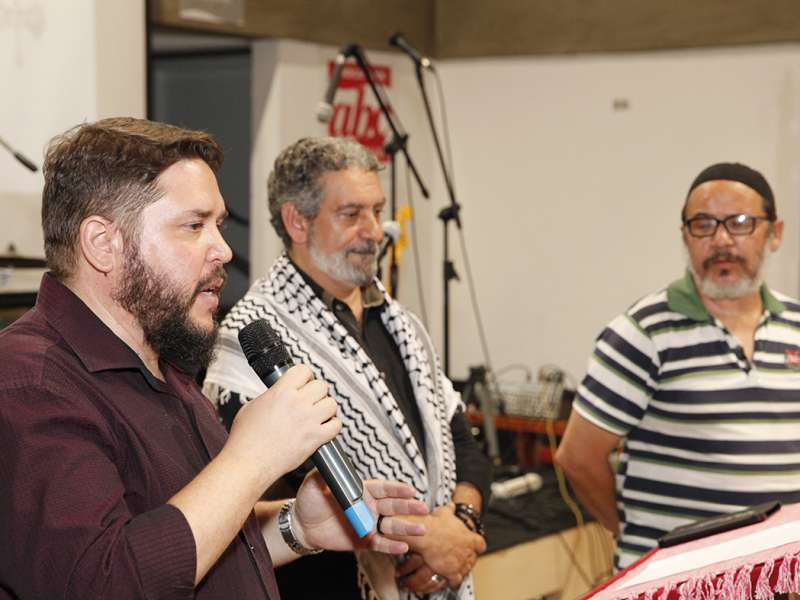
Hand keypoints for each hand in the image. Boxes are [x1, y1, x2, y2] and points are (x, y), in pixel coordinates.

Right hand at [225, 365, 338, 488]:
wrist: (248, 463)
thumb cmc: (245, 439)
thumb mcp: (252, 406)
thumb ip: (270, 396)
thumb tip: (278, 394)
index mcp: (281, 392)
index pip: (304, 371)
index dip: (304, 377)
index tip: (303, 384)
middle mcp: (297, 403)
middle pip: (321, 386)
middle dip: (315, 393)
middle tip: (309, 402)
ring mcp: (308, 420)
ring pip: (332, 404)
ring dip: (326, 409)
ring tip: (317, 415)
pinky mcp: (315, 438)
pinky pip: (336, 425)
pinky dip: (332, 426)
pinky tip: (322, 429)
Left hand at [293, 470, 428, 553]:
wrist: (302, 525)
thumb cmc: (310, 501)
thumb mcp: (314, 484)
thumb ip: (323, 474)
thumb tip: (327, 462)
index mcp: (362, 491)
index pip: (384, 489)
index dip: (397, 489)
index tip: (411, 490)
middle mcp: (369, 507)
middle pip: (393, 506)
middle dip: (409, 507)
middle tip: (423, 507)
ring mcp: (368, 524)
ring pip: (391, 526)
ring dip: (406, 527)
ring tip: (421, 529)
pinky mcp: (363, 541)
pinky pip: (380, 544)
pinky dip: (392, 546)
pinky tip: (403, 547)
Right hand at [390, 504, 485, 587]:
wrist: (425, 535)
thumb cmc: (435, 524)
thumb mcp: (445, 513)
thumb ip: (450, 510)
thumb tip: (451, 505)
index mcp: (470, 538)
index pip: (481, 545)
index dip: (476, 546)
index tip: (473, 546)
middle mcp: (468, 551)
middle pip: (473, 559)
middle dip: (467, 558)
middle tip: (459, 557)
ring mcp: (461, 563)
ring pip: (466, 570)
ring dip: (461, 569)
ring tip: (453, 567)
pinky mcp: (452, 572)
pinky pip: (456, 580)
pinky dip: (453, 579)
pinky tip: (448, 576)